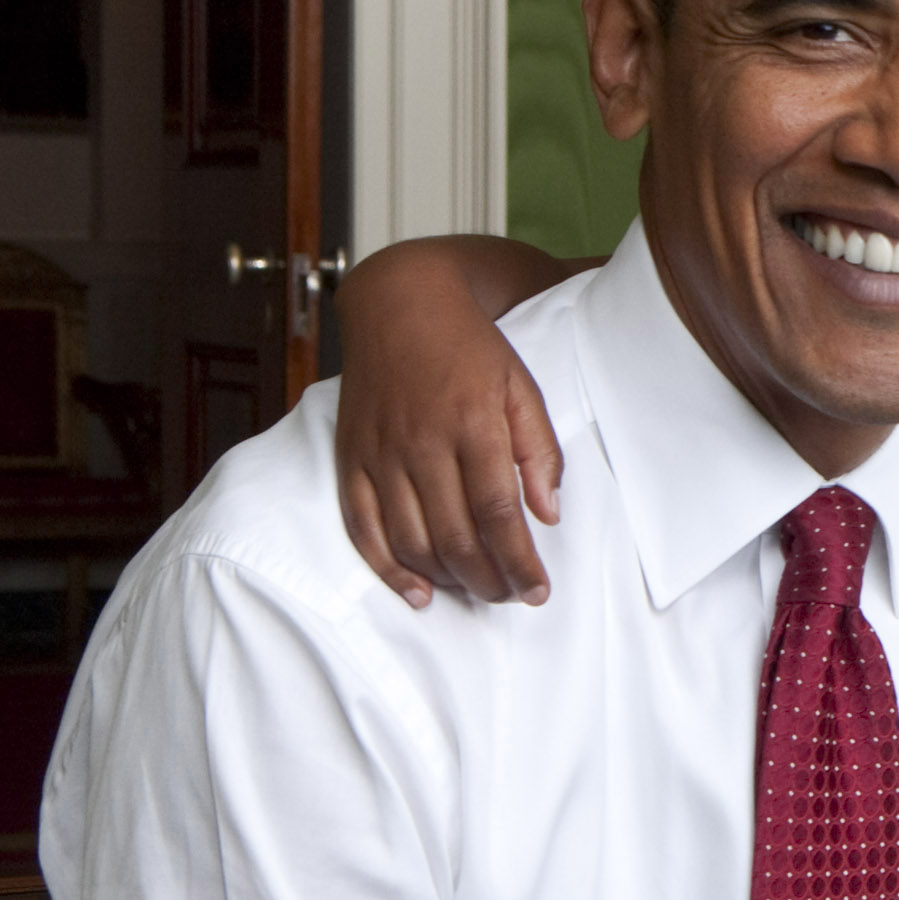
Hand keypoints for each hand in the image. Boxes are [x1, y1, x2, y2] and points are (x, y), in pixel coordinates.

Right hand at [332, 248, 565, 607]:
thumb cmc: (470, 347)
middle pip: (455, 537)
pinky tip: (416, 590)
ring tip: (476, 589)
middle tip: (511, 595)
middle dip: (489, 580)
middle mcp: (422, 445)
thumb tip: (548, 514)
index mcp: (472, 426)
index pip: (498, 514)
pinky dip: (387, 567)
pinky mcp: (350, 457)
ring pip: (410, 540)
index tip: (538, 591)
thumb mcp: (522, 387)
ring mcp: (381, 454)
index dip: (520, 562)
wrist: (400, 304)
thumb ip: (539, 451)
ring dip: (446, 579)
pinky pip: (362, 526)